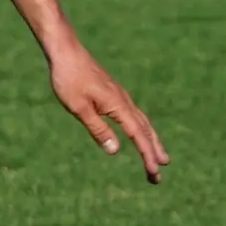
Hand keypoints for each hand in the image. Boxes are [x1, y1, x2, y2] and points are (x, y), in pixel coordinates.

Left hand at [49, 44, 168, 182]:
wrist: (66, 51)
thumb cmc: (69, 79)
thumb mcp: (79, 107)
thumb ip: (97, 129)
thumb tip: (115, 151)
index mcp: (118, 106)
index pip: (138, 136)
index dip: (147, 155)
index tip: (155, 173)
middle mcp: (125, 101)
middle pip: (145, 131)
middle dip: (154, 152)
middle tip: (159, 174)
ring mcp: (121, 96)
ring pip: (142, 122)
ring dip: (151, 140)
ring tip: (159, 157)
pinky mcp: (114, 93)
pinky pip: (134, 114)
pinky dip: (142, 128)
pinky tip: (139, 132)